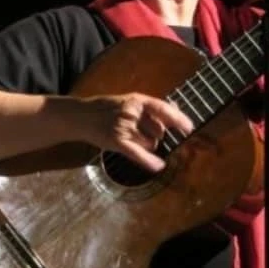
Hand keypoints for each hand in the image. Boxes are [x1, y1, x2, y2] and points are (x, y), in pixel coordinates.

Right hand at [77, 93, 193, 172]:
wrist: (79, 116)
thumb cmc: (107, 109)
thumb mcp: (129, 102)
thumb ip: (151, 108)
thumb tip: (177, 110)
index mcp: (137, 101)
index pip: (162, 108)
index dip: (178, 119)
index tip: (190, 128)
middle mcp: (131, 113)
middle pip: (158, 131)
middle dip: (156, 135)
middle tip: (139, 131)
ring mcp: (123, 127)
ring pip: (150, 143)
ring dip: (146, 145)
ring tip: (130, 138)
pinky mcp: (116, 141)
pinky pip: (137, 153)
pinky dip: (149, 161)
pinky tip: (159, 166)